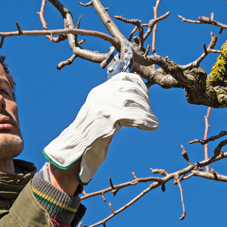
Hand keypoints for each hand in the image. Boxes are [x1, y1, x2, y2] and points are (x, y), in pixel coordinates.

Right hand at [43, 73, 157, 184]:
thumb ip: (118, 102)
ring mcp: (104, 106)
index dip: (138, 84)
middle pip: (131, 88)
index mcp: (99, 92)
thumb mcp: (104, 112)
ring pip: (134, 101)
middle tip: (148, 112)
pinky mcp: (108, 118)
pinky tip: (152, 126)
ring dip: (146, 111)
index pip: (123, 77)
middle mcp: (101, 95)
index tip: (146, 94)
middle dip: (144, 100)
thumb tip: (138, 87)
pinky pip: (134, 115)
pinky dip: (146, 120)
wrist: (74, 149)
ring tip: (150, 121)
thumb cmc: (92, 134)